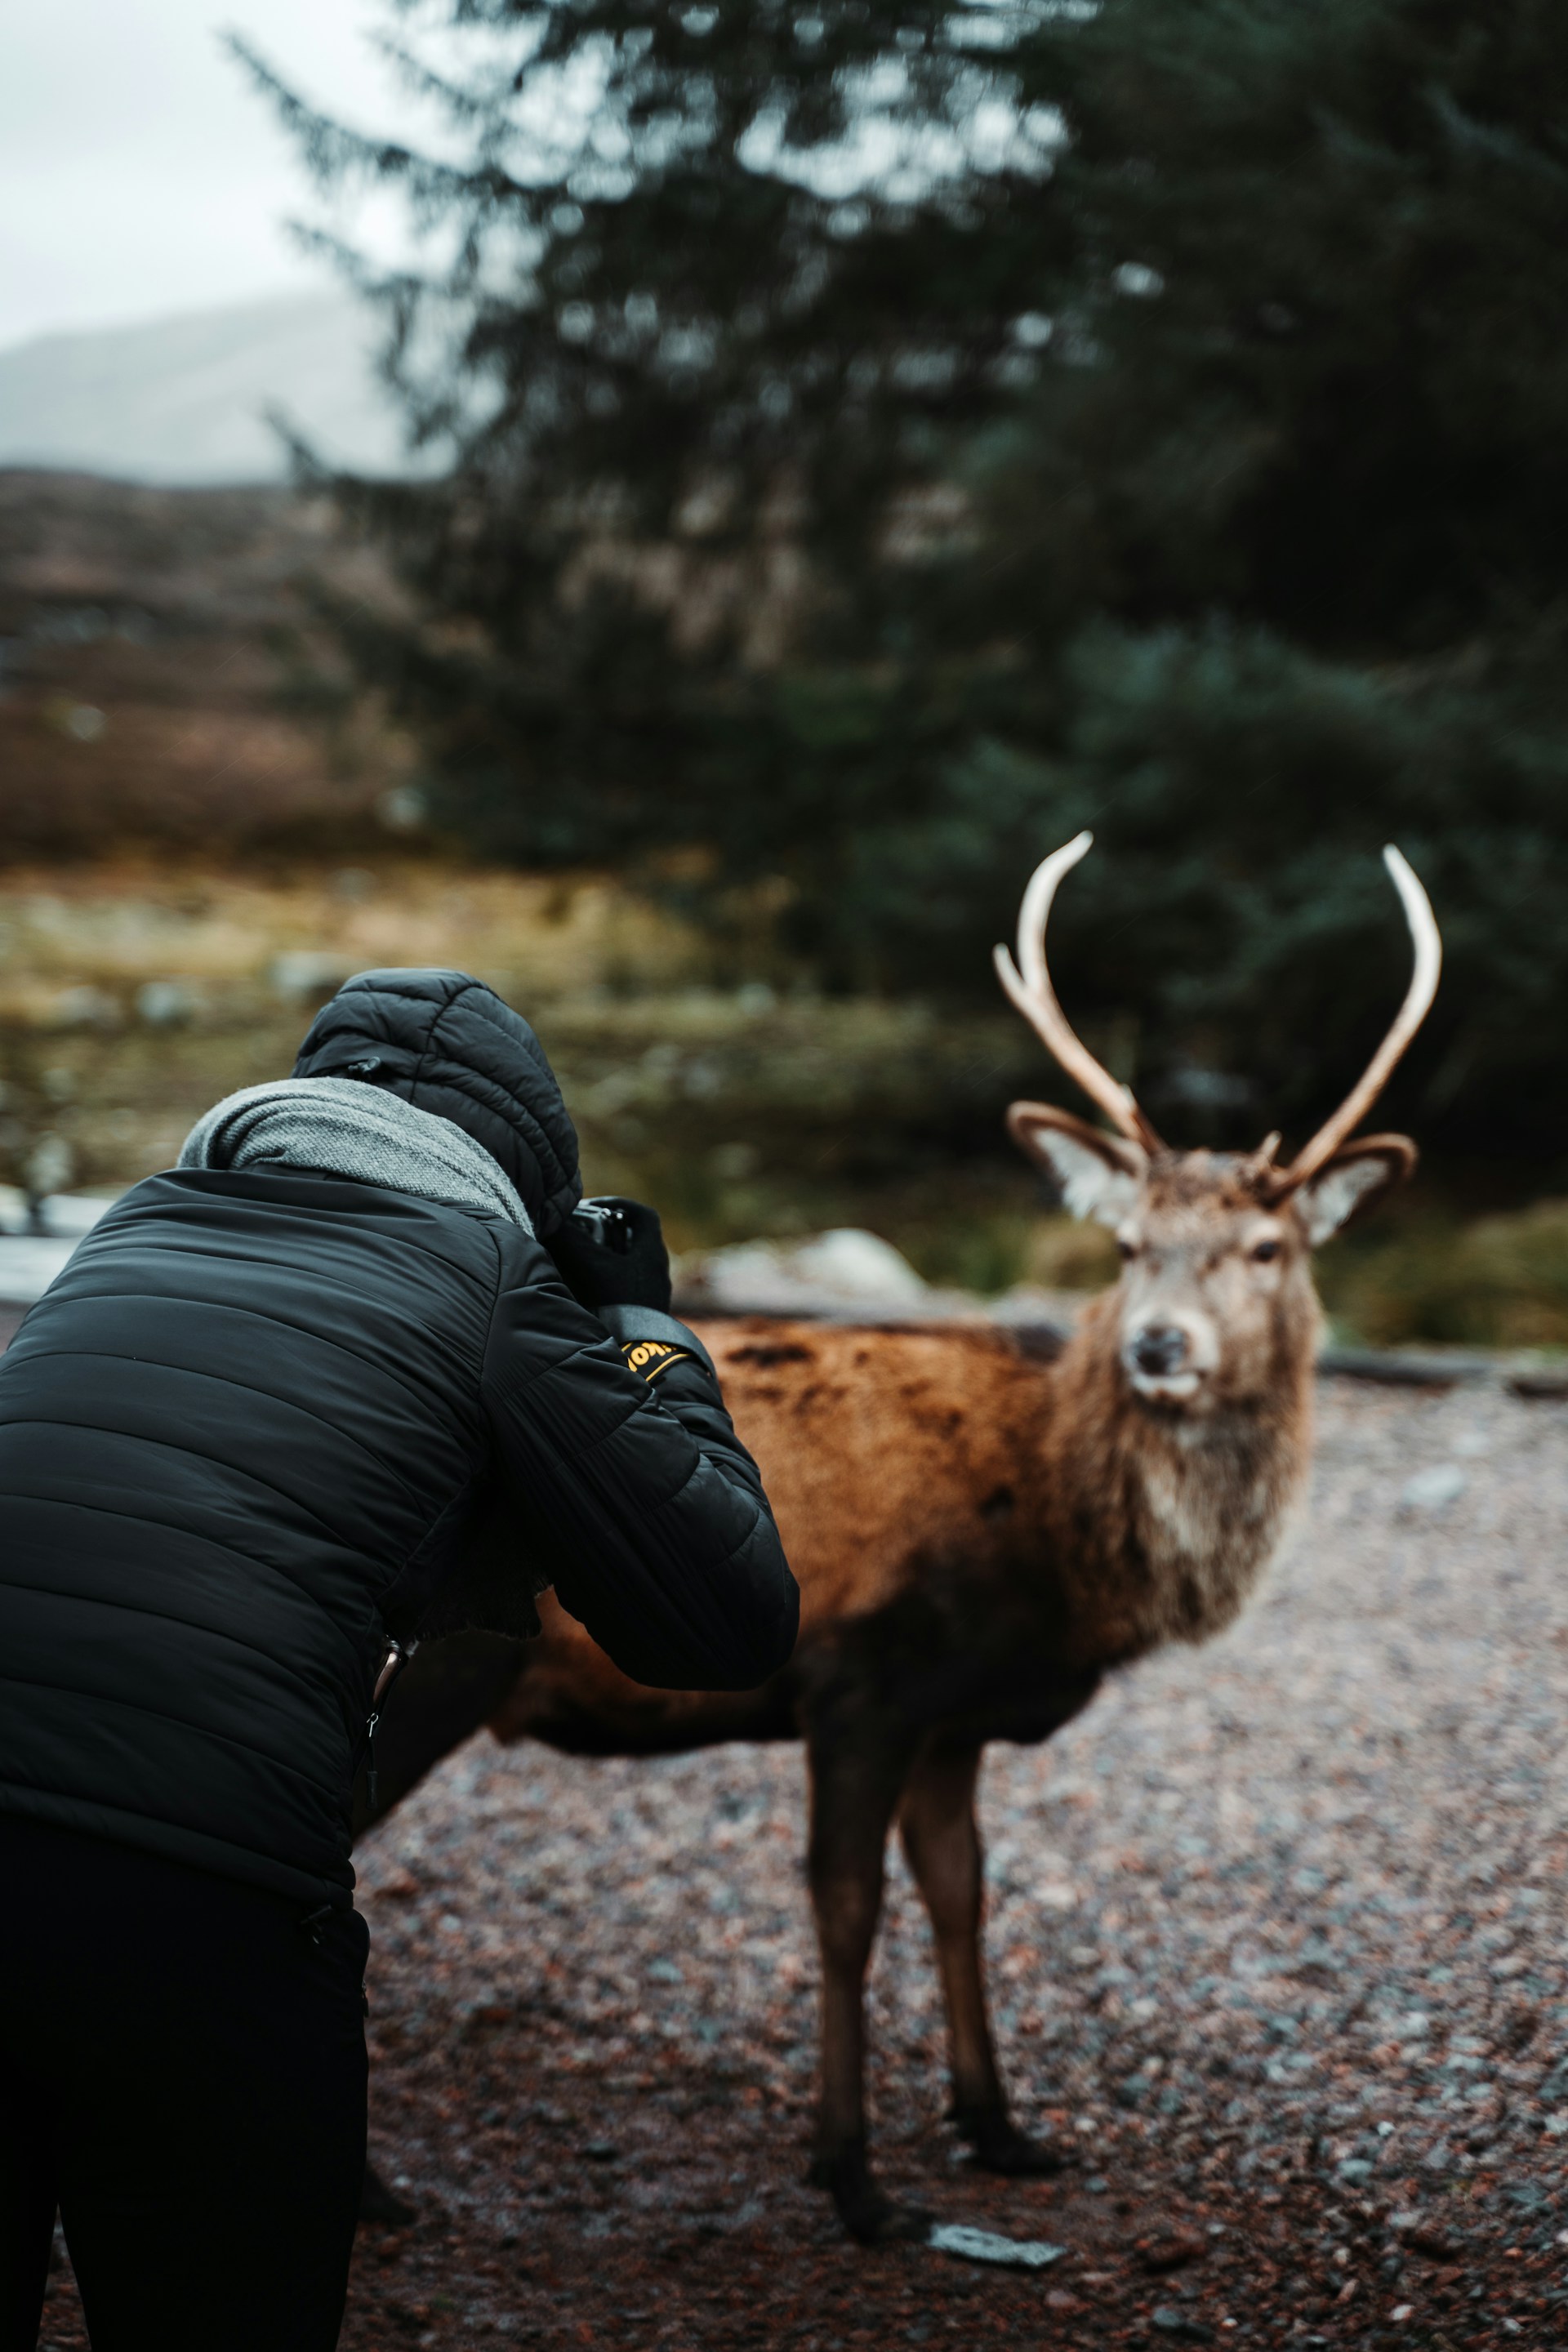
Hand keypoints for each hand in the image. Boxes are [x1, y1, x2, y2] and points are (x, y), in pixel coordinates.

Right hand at [548, 1196, 671, 1313]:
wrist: (638, 1354)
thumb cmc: (619, 1304)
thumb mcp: (591, 1265)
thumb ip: (571, 1240)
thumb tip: (553, 1220)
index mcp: (651, 1253)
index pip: (643, 1215)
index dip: (618, 1205)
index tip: (593, 1208)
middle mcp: (656, 1270)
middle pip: (633, 1239)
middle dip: (606, 1233)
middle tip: (581, 1235)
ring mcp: (651, 1292)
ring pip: (627, 1264)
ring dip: (604, 1259)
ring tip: (577, 1262)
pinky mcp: (642, 1312)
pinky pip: (624, 1286)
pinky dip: (605, 1282)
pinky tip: (585, 1289)